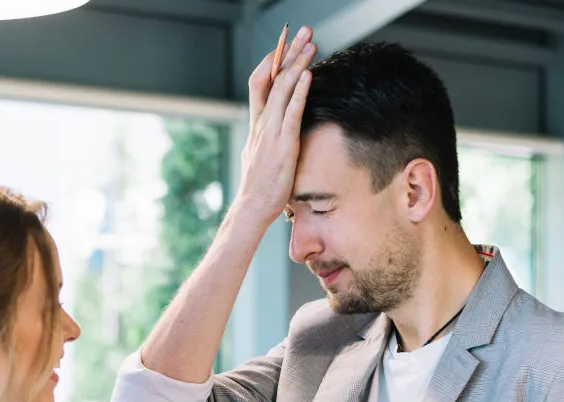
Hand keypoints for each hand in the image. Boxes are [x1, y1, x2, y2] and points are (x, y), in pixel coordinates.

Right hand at [233, 26, 317, 228]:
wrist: (252, 208)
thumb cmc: (259, 188)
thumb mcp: (260, 157)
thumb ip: (267, 140)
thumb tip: (273, 133)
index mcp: (256, 125)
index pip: (260, 82)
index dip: (272, 61)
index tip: (286, 45)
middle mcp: (261, 123)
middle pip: (271, 77)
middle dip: (287, 51)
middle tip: (302, 31)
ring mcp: (271, 132)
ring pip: (282, 89)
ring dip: (297, 63)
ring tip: (311, 43)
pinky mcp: (283, 144)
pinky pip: (292, 111)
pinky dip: (300, 91)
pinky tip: (309, 74)